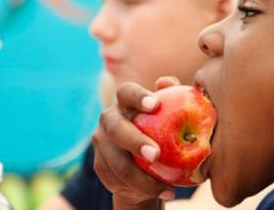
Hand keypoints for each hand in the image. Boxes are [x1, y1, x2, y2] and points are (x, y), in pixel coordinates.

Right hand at [92, 77, 180, 208]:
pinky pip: (118, 180)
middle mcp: (109, 119)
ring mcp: (101, 143)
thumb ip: (173, 96)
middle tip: (155, 154)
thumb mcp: (172, 112)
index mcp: (125, 101)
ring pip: (118, 162)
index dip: (138, 96)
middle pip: (117, 128)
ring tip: (168, 186)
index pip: (127, 92)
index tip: (155, 104)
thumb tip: (167, 82)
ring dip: (142, 178)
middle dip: (135, 141)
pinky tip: (164, 192)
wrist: (147, 160)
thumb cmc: (165, 128)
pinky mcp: (100, 165)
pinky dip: (142, 189)